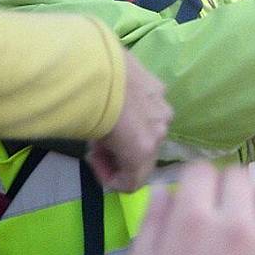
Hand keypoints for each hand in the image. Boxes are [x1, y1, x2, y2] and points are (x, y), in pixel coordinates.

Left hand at [87, 50, 171, 192]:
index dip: (111, 178)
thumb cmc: (91, 112)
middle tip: (99, 140)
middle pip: (144, 154)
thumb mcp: (94, 144)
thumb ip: (107, 155)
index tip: (93, 159)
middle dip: (124, 152)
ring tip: (112, 115)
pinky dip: (139, 106)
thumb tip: (103, 149)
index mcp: (144, 151)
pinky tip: (121, 96)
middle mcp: (160, 132)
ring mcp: (163, 108)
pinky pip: (151, 104)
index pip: (133, 182)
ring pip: (151, 128)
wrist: (98, 72)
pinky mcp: (161, 87)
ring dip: (134, 129)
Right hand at [127, 162, 254, 254]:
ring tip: (253, 219)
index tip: (196, 194)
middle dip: (226, 189)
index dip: (196, 181)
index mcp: (193, 222)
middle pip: (238, 177)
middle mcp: (235, 224)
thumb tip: (163, 190)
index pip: (201, 171)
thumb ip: (152, 224)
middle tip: (221, 211)